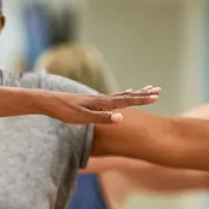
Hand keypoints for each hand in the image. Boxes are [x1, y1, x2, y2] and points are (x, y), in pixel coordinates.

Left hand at [38, 87, 160, 124]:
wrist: (49, 102)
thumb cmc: (65, 111)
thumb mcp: (83, 118)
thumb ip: (102, 118)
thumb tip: (121, 118)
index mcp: (103, 103)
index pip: (127, 101)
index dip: (142, 99)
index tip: (156, 96)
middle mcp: (102, 99)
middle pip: (127, 96)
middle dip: (143, 94)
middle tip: (158, 90)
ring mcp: (97, 100)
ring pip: (121, 96)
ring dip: (135, 94)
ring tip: (146, 90)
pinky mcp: (92, 102)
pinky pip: (113, 98)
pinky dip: (123, 96)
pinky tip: (123, 96)